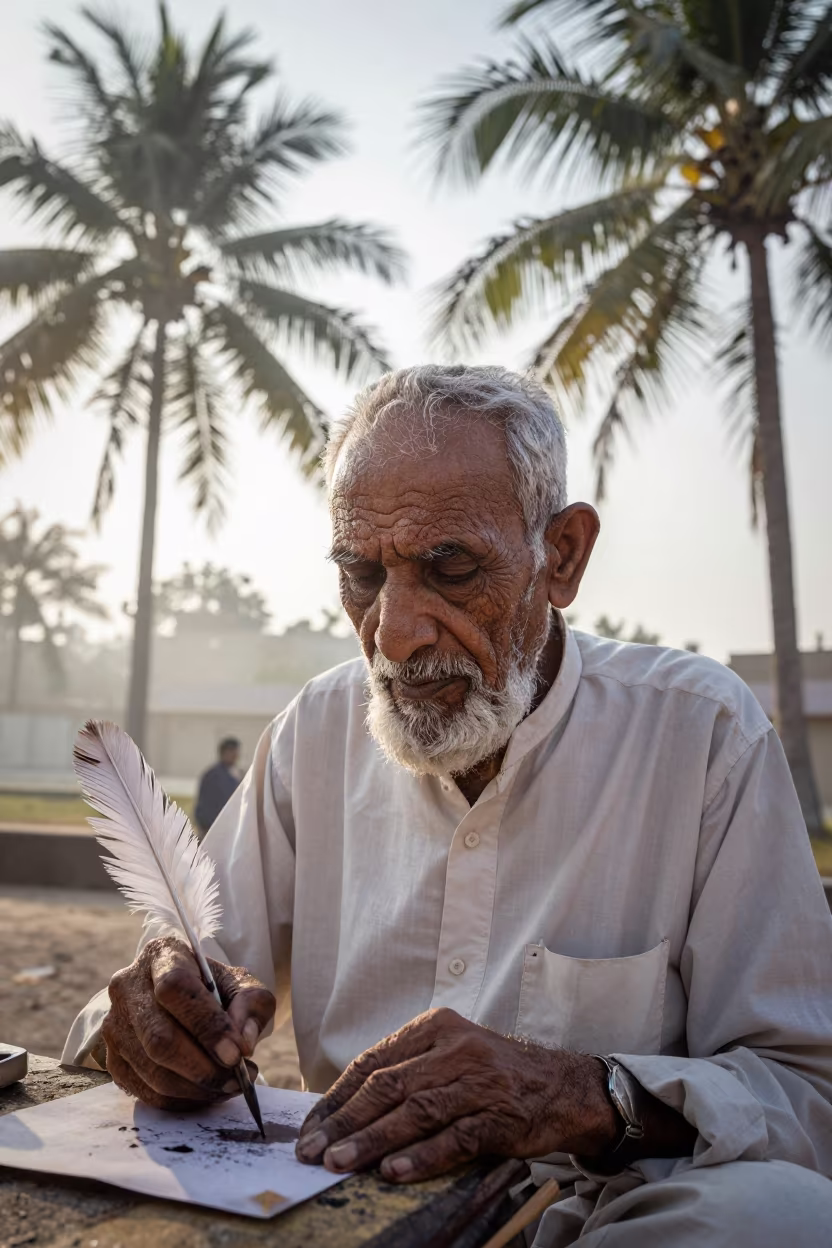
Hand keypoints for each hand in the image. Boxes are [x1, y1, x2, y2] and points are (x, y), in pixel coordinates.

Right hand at [101, 935, 275, 1110]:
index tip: (237, 1053)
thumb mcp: (240, 983)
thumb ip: (251, 1004)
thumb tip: (243, 1043)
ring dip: (196, 1088)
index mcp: (161, 955)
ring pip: (152, 1069)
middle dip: (203, 1067)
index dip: (206, 1024)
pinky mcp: (112, 1058)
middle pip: (159, 1037)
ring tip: (230, 1085)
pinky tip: (207, 1092)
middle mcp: (127, 986)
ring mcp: (114, 1024)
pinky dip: (181, 1100)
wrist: (182, 999)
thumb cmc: (213, 989)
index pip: (175, 987)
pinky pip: (145, 1091)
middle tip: (237, 1078)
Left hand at [295, 1007, 617, 1181]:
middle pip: (389, 1085)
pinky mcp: (501, 1117)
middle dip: (345, 1121)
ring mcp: (480, 1082)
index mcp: (436, 1027)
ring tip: (340, 1163)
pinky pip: (455, 1138)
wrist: (563, 1086)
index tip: (310, 1128)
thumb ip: (407, 1071)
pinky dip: (422, 1157)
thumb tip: (343, 1111)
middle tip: (313, 1151)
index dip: (337, 1097)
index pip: (374, 1062)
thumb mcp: (450, 1054)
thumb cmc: (494, 1074)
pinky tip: (393, 1172)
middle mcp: (456, 1048)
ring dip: (373, 1140)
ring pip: (416, 1112)